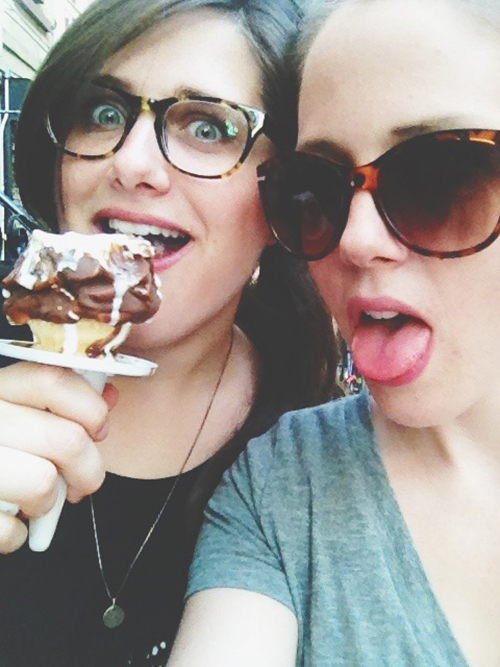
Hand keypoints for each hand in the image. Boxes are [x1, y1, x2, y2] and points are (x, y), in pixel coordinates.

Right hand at [0, 362, 114, 553]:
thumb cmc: (7, 449)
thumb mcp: (28, 414)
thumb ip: (69, 402)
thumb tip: (108, 396)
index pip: (53, 380)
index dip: (90, 408)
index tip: (98, 429)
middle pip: (66, 439)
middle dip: (88, 469)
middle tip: (80, 481)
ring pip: (42, 482)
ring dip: (48, 500)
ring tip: (34, 498)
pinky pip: (13, 529)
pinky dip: (18, 534)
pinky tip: (7, 518)